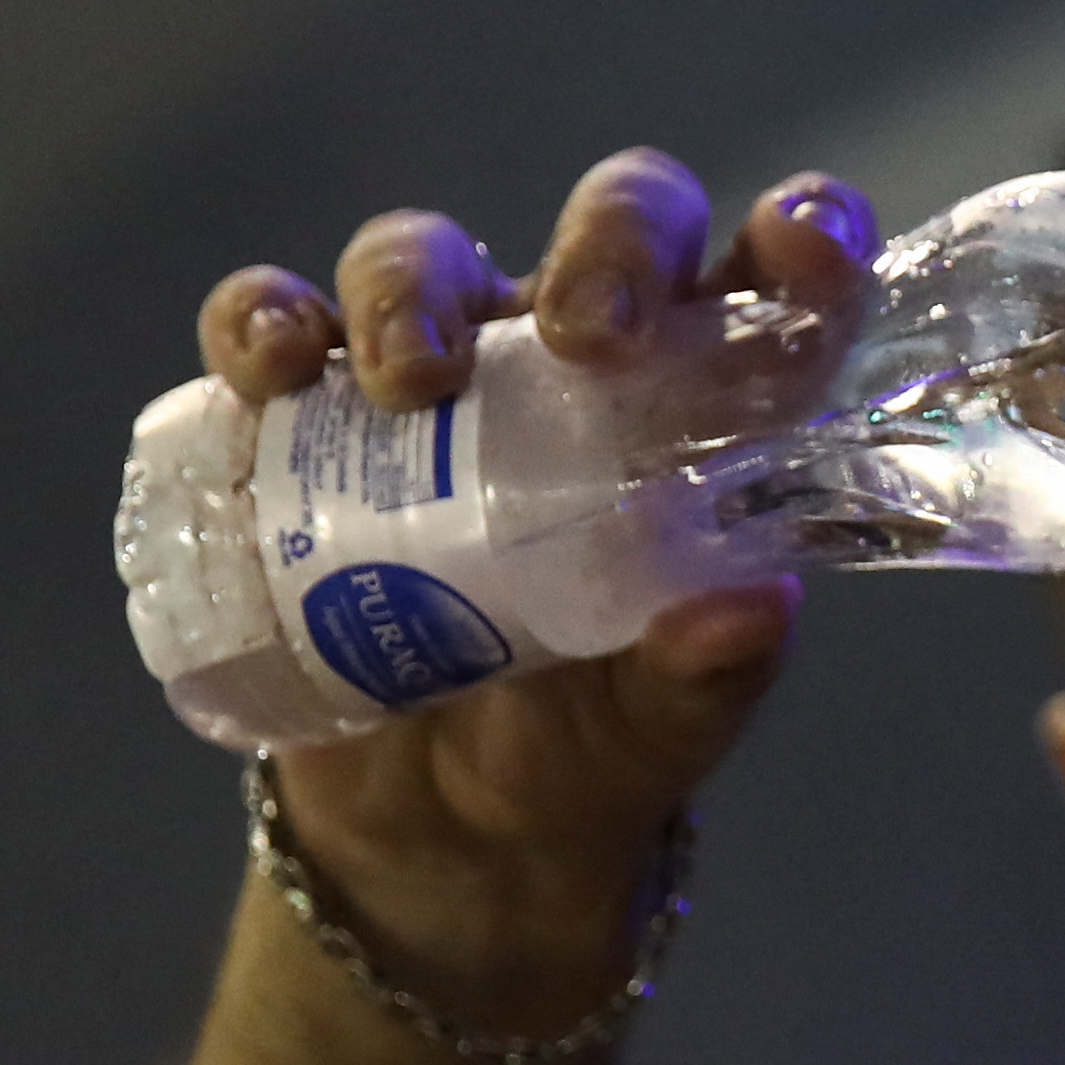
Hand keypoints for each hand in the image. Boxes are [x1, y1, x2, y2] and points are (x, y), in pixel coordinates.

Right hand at [200, 153, 873, 1021]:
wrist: (443, 835)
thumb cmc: (591, 747)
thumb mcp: (663, 727)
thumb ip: (710, 671)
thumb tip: (748, 606)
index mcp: (702, 415)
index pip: (775, 292)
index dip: (803, 237)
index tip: (801, 244)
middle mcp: (580, 366)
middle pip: (608, 230)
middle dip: (606, 245)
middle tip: (588, 333)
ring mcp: (443, 379)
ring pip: (425, 257)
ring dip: (411, 289)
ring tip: (413, 380)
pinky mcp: (311, 422)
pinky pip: (273, 325)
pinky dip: (261, 319)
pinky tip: (268, 367)